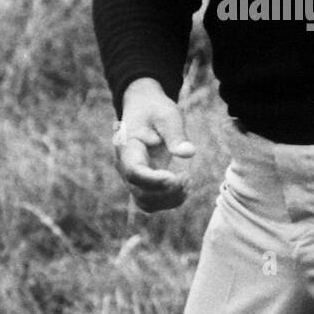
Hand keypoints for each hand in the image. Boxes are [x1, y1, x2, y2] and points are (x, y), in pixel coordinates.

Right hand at [114, 78, 194, 212]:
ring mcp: (133, 178)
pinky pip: (153, 203)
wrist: (145, 110)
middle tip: (188, 176)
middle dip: (167, 191)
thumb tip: (188, 153)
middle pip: (140, 192)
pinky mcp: (143, 184)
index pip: (134, 172)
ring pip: (146, 203)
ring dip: (170, 199)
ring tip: (188, 180)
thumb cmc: (155, 110)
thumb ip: (176, 134)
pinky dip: (170, 200)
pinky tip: (185, 184)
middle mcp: (125, 167)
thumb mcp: (167, 115)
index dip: (154, 180)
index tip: (175, 177)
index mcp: (127, 148)